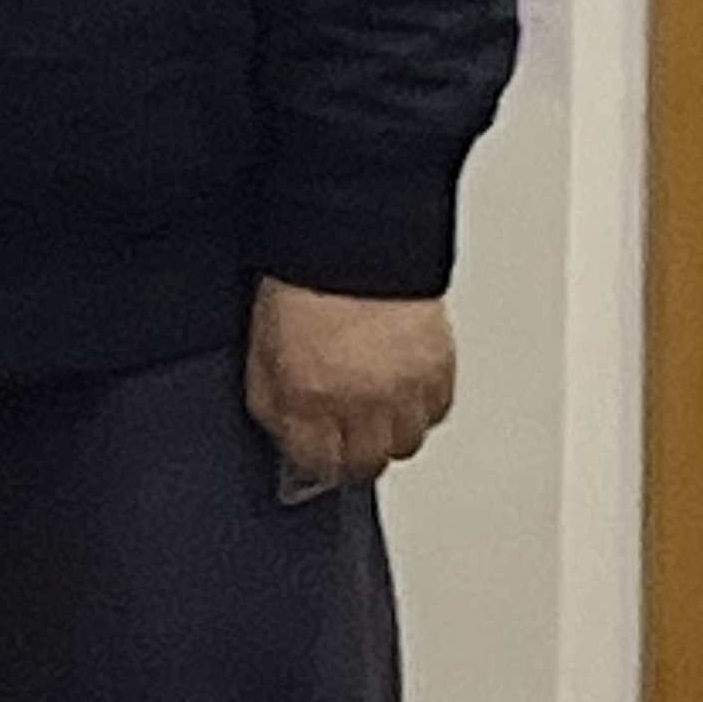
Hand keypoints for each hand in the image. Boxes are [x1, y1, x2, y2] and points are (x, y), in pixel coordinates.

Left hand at [247, 279, 455, 490]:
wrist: (352, 237)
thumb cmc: (303, 283)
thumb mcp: (263, 347)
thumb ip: (274, 400)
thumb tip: (287, 439)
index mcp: (306, 392)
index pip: (316, 464)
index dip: (313, 462)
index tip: (313, 456)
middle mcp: (358, 399)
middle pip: (365, 464)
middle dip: (351, 456)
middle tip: (344, 440)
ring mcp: (402, 388)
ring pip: (405, 445)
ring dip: (388, 434)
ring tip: (374, 411)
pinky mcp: (439, 371)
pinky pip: (435, 413)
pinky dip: (420, 408)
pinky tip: (401, 388)